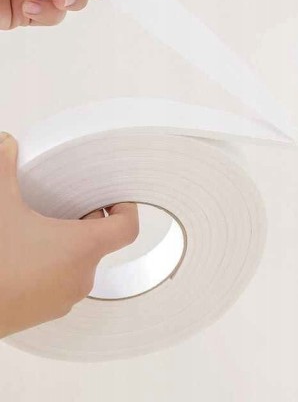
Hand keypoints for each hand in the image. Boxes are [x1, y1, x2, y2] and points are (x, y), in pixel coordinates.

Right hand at [0, 132, 138, 337]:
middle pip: (102, 242)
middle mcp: (83, 276)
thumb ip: (6, 170)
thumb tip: (7, 142)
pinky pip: (64, 281)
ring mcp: (66, 298)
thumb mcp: (1, 207)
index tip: (112, 198)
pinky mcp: (48, 312)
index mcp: (83, 248)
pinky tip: (29, 255)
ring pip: (82, 261)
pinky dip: (56, 265)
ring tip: (42, 230)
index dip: (126, 208)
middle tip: (64, 206)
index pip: (128, 228)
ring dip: (69, 244)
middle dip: (87, 221)